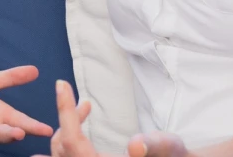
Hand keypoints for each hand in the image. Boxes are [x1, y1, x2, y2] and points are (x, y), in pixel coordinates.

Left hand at [37, 81, 188, 156]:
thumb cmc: (172, 156)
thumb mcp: (167, 147)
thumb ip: (152, 145)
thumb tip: (135, 145)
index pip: (71, 140)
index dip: (65, 111)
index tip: (61, 83)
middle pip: (62, 147)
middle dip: (68, 120)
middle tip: (85, 103)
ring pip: (61, 153)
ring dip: (67, 128)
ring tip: (84, 109)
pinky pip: (66, 156)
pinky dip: (68, 141)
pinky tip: (79, 128)